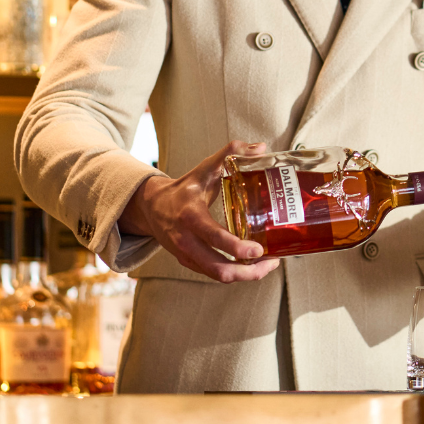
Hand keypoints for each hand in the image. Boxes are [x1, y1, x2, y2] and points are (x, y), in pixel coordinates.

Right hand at [119, 140, 280, 283]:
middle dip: (247, 271)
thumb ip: (231, 153)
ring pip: (217, 275)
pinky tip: (253, 265)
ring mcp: (186, 255)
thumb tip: (261, 147)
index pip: (213, 237)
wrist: (152, 206)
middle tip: (272, 261)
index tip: (258, 250)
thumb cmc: (185, 187)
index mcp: (191, 216)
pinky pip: (213, 274)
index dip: (235, 247)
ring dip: (245, 275)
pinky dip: (234, 274)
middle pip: (217, 268)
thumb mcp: (205, 167)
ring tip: (268, 264)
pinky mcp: (189, 263)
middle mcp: (186, 241)